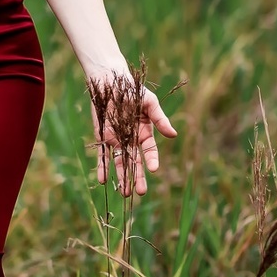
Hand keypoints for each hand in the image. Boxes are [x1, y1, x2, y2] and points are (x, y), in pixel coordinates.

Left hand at [92, 81, 176, 197]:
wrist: (110, 82)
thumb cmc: (133, 91)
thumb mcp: (149, 103)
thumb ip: (159, 119)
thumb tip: (174, 135)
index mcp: (145, 133)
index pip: (150, 150)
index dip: (152, 160)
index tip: (154, 170)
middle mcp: (132, 140)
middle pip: (136, 162)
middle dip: (138, 177)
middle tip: (140, 193)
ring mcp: (117, 141)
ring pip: (120, 163)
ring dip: (122, 178)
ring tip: (124, 194)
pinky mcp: (103, 138)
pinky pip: (103, 156)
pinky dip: (102, 167)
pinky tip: (103, 180)